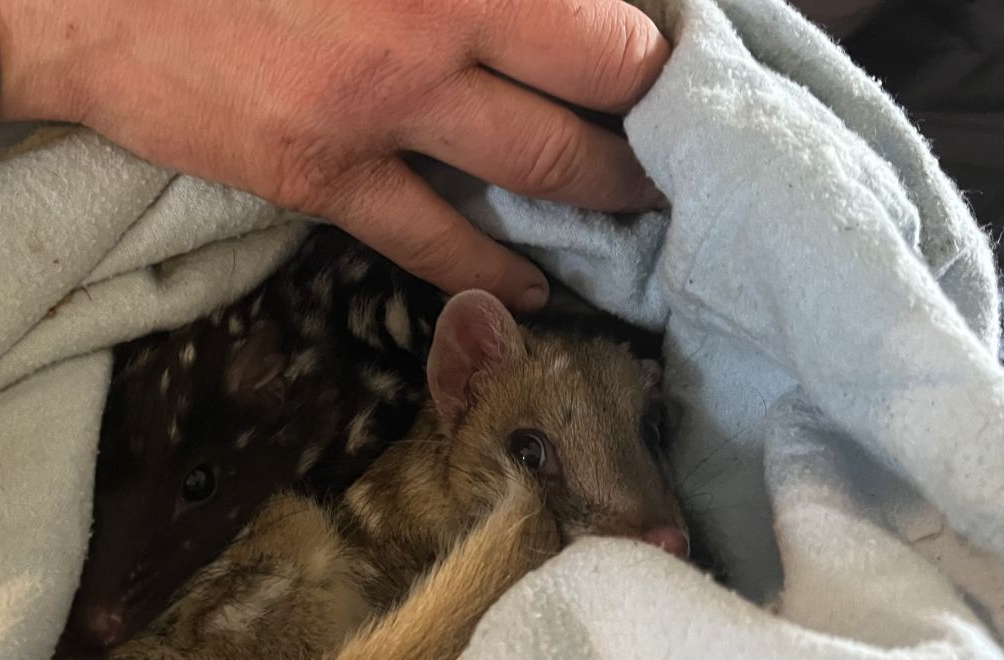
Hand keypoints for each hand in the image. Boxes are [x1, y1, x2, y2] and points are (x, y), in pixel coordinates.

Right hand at [0, 0, 668, 309]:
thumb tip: (522, 0)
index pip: (598, 6)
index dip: (648, 34)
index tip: (665, 49)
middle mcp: (433, 27)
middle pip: (600, 81)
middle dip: (652, 112)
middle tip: (680, 130)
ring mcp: (381, 113)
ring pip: (538, 170)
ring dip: (604, 192)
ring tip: (641, 204)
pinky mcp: (323, 180)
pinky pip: (435, 243)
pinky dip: (497, 270)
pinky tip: (537, 287)